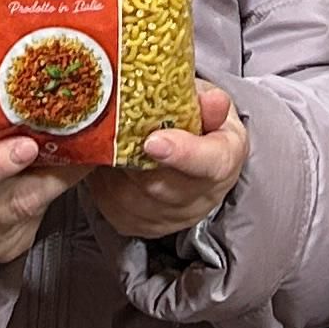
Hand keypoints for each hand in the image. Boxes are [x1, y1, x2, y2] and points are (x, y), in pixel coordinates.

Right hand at [0, 134, 79, 274]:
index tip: (26, 146)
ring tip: (84, 150)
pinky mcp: (6, 249)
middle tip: (74, 143)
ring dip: (59, 180)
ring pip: (27, 213)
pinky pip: (35, 220)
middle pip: (4, 206)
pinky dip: (53, 191)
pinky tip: (70, 169)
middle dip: (44, 175)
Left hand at [88, 81, 247, 241]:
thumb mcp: (208, 103)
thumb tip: (213, 100)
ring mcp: (173, 218)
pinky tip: (107, 165)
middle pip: (162, 186)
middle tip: (114, 130)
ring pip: (133, 198)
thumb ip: (208, 103)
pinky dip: (104, 185)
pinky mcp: (144, 227)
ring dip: (115, 170)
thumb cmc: (199, 123)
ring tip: (109, 143)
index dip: (181, 154)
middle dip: (134, 158)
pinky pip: (115, 208)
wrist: (192, 155)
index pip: (209, 164)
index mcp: (224, 160)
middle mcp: (203, 197)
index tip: (152, 142)